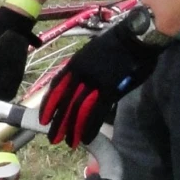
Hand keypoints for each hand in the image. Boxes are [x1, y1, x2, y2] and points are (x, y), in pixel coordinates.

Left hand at [39, 10, 165, 146]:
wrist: (136, 36)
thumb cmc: (117, 42)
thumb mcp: (92, 51)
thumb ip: (84, 68)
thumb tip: (80, 83)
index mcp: (75, 63)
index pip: (56, 87)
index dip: (49, 104)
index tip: (44, 118)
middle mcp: (80, 73)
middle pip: (65, 102)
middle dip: (58, 122)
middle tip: (53, 138)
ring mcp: (94, 81)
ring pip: (78, 110)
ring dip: (72, 128)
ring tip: (68, 143)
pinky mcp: (109, 89)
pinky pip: (97, 112)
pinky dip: (90, 127)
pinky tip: (86, 138)